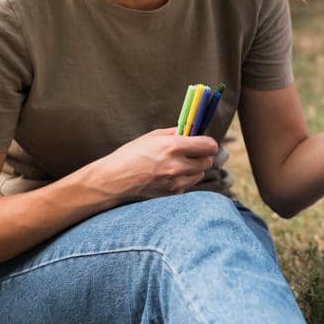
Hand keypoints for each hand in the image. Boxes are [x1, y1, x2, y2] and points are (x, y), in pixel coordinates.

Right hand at [89, 128, 218, 201]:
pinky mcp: (173, 194)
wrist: (114, 180)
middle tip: (192, 152)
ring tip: (177, 164)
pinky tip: (168, 175)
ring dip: (194, 168)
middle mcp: (177, 166)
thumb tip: (195, 129)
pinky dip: (184, 179)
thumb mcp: (153, 136)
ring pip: (200, 174)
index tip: (204, 142)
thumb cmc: (131, 154)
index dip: (209, 143)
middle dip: (203, 156)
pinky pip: (188, 184)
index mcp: (173, 147)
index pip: (209, 146)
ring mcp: (175, 182)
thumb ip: (177, 132)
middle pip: (208, 161)